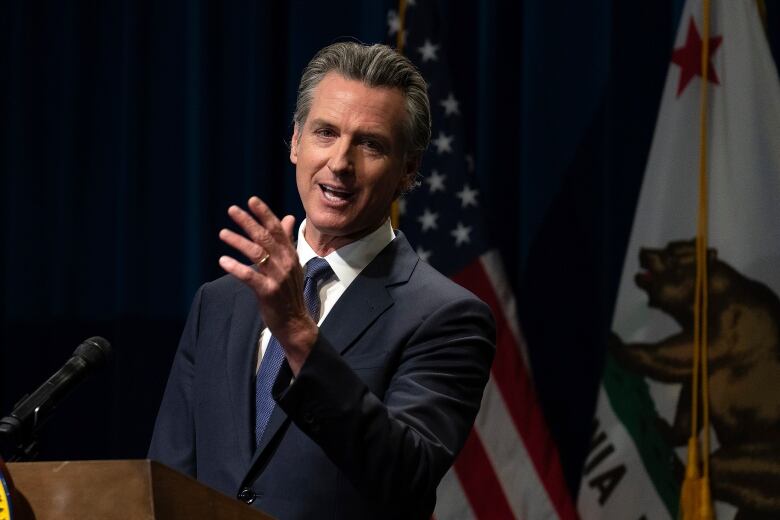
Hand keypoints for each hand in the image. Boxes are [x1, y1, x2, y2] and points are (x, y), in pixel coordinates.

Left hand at [218, 196, 317, 373]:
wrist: (295, 322)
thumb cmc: (289, 293)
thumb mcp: (291, 264)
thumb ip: (287, 241)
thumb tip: (287, 218)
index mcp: (290, 255)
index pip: (278, 229)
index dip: (264, 214)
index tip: (251, 200)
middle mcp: (285, 263)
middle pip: (265, 237)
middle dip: (248, 222)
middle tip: (232, 210)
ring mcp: (277, 278)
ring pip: (257, 253)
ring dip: (238, 241)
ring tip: (223, 233)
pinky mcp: (267, 292)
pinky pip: (250, 276)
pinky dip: (236, 267)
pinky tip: (223, 260)